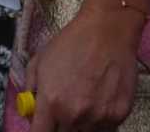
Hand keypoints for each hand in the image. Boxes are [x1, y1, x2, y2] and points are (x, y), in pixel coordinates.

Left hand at [27, 5, 141, 131]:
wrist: (108, 29)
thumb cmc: (73, 41)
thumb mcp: (39, 61)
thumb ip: (30, 91)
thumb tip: (31, 113)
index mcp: (51, 102)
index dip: (40, 131)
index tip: (43, 126)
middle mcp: (74, 114)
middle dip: (60, 125)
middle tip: (66, 107)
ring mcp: (98, 117)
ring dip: (81, 124)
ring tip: (84, 101)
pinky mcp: (119, 114)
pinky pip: (105, 128)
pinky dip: (100, 120)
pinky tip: (99, 100)